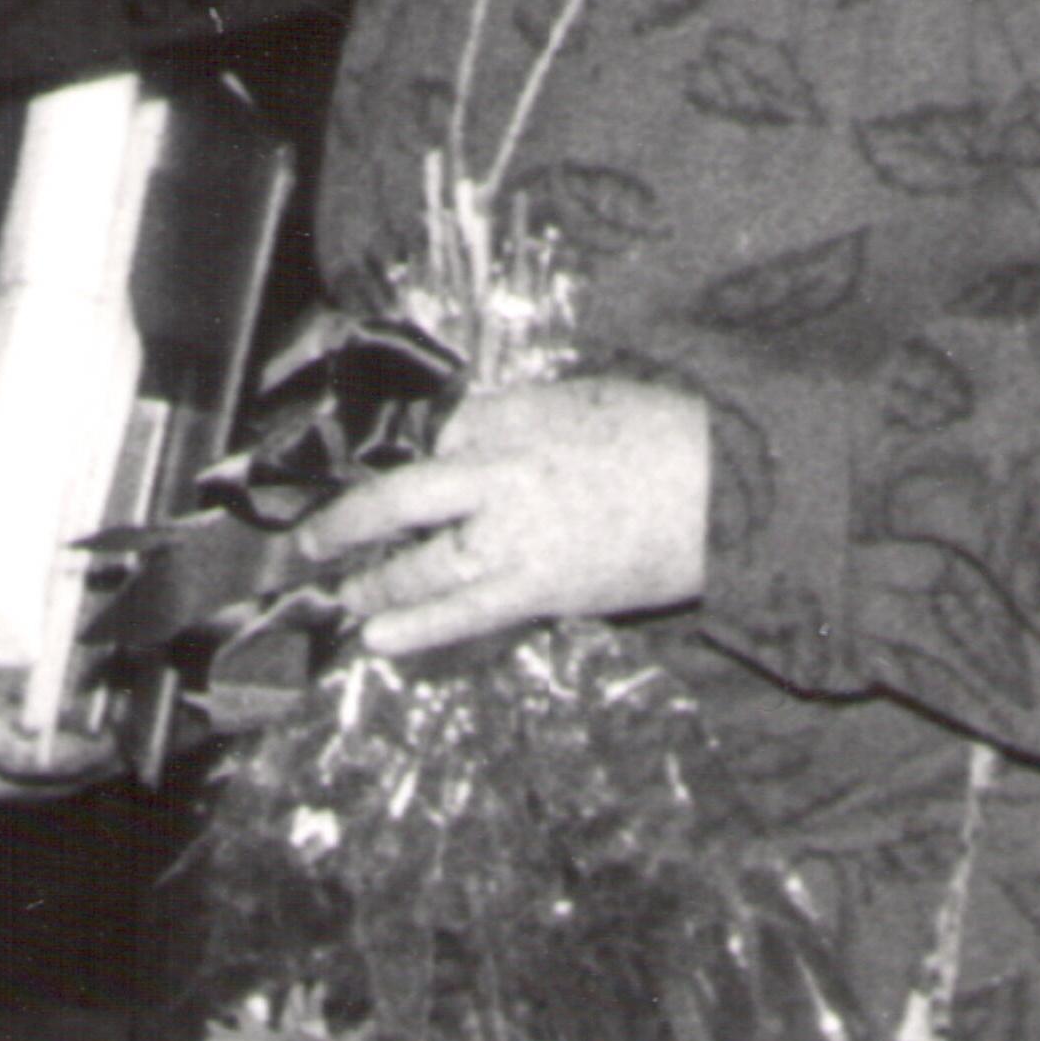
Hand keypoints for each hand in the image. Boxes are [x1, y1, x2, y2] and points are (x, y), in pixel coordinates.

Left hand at [296, 373, 712, 663]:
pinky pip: (466, 614)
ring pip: (423, 567)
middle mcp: (501, 473)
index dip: (388, 456)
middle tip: (303, 543)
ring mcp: (519, 536)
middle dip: (341, 524)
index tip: (360, 473)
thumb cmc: (666, 433)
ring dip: (374, 585)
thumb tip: (455, 441)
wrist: (736, 488)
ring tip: (342, 596)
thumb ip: (512, 421)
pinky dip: (417, 628)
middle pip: (398, 499)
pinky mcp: (545, 589)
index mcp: (511, 417)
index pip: (427, 434)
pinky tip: (376, 638)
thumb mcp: (579, 401)